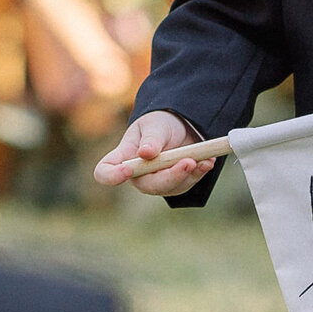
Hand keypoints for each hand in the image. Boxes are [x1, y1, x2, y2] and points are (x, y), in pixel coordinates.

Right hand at [93, 110, 213, 196]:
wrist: (181, 125)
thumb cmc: (159, 124)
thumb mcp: (154, 125)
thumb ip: (151, 139)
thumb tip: (145, 153)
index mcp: (123, 158)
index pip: (105, 173)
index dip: (112, 176)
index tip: (127, 170)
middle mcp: (138, 174)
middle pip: (149, 186)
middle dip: (170, 176)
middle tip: (188, 162)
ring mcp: (158, 181)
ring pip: (171, 187)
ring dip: (189, 174)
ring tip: (203, 159)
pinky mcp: (176, 183)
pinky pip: (188, 184)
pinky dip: (199, 173)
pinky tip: (207, 162)